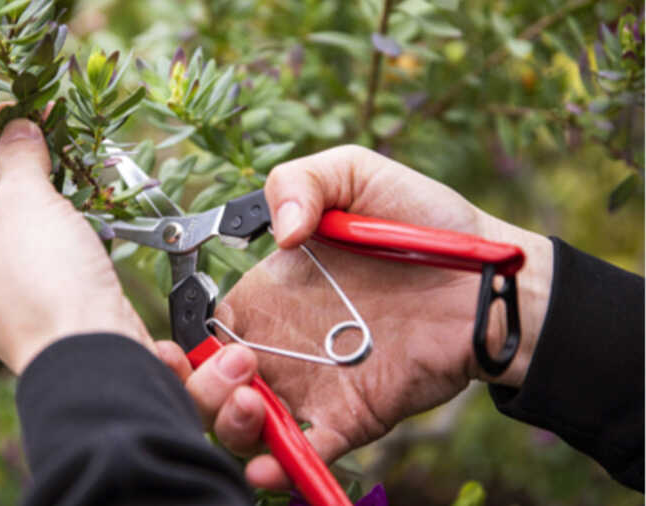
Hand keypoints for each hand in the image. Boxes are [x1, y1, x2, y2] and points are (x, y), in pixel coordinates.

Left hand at [0, 119, 152, 373]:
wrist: (94, 355)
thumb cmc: (44, 281)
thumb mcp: (27, 204)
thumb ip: (19, 155)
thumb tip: (19, 128)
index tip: (1, 114)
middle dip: (7, 156)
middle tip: (39, 127)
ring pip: (11, 216)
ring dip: (36, 183)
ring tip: (64, 153)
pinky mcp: (37, 293)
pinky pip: (38, 241)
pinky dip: (55, 215)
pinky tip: (81, 195)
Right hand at [158, 145, 552, 488]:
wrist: (488, 274)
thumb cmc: (422, 221)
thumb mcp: (354, 173)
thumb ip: (300, 182)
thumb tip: (276, 238)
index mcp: (268, 296)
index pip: (204, 333)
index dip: (181, 348)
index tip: (174, 351)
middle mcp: (281, 347)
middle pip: (213, 389)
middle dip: (202, 391)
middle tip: (241, 368)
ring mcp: (314, 386)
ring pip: (249, 429)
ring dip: (233, 428)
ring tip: (253, 405)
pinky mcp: (353, 417)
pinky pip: (308, 453)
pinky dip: (282, 470)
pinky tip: (271, 467)